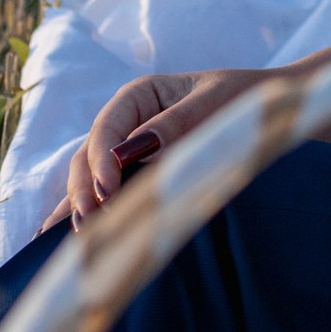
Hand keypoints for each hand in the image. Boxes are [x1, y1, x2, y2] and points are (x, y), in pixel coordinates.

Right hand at [63, 69, 257, 223]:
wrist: (271, 108)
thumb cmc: (244, 100)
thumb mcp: (214, 105)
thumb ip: (175, 125)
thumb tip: (133, 151)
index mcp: (139, 95)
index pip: (107, 128)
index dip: (101, 160)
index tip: (106, 190)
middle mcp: (126, 121)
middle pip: (89, 155)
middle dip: (84, 189)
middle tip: (88, 224)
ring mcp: (128, 149)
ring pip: (91, 176)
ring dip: (81, 204)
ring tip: (77, 237)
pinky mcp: (137, 173)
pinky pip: (107, 190)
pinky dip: (89, 209)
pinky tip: (59, 235)